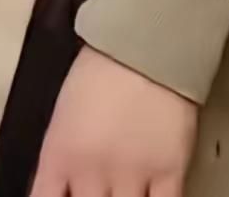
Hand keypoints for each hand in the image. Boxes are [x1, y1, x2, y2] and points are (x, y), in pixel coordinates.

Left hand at [31, 46, 198, 196]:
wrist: (142, 46)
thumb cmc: (98, 71)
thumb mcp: (63, 116)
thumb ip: (61, 158)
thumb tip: (61, 188)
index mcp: (59, 156)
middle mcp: (91, 173)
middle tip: (100, 193)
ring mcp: (131, 176)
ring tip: (123, 194)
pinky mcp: (169, 173)